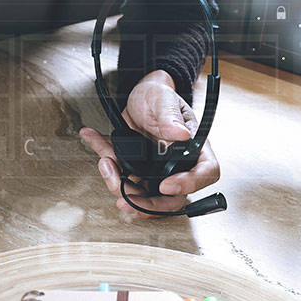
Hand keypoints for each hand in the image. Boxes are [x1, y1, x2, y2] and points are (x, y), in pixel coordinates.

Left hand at [80, 70, 219, 217]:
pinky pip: (122, 178)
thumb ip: (171, 117)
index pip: (205, 173)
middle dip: (148, 204)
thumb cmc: (159, 96)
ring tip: (106, 162)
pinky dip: (106, 167)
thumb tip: (182, 134)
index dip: (188, 185)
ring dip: (120, 186)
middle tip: (126, 200)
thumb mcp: (163, 100)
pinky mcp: (137, 171)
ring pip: (144, 195)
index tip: (166, 185)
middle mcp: (178, 165)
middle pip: (172, 198)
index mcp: (194, 148)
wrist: (139, 95)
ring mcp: (157, 172)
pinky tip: (95, 145)